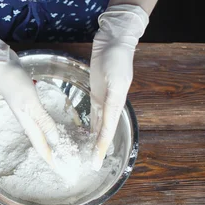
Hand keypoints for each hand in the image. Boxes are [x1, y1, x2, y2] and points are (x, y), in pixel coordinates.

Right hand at [0, 23, 58, 164]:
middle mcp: (28, 121)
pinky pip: (41, 121)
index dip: (50, 159)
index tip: (60, 171)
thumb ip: (43, 120)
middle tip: (64, 163)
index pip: (41, 146)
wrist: (0, 66)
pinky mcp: (29, 103)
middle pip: (41, 142)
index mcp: (28, 123)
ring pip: (41, 133)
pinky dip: (49, 127)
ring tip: (61, 149)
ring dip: (50, 142)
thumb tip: (56, 140)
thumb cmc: (14, 83)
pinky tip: (53, 126)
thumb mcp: (31, 102)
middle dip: (51, 154)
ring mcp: (28, 112)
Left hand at [89, 5, 148, 169]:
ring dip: (95, 139)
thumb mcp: (113, 79)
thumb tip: (107, 118)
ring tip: (89, 154)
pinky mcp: (97, 92)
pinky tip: (88, 134)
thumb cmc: (115, 57)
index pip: (107, 131)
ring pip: (99, 125)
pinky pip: (95, 113)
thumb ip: (110, 98)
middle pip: (104, 132)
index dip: (101, 148)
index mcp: (116, 102)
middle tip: (91, 165)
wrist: (114, 39)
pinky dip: (93, 125)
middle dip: (98, 148)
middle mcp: (111, 104)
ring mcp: (104, 98)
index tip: (95, 162)